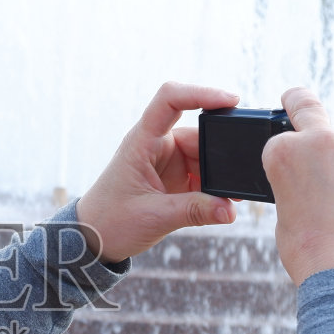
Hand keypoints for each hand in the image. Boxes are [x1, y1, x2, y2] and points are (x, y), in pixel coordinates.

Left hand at [75, 82, 239, 263]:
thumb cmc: (110, 221)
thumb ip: (194, 211)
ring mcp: (167, 161)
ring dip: (220, 175)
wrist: (94, 240)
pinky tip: (225, 201)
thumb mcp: (154, 217)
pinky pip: (203, 175)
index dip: (200, 93)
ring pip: (205, 156)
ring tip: (233, 197)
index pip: (170, 100)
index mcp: (142, 142)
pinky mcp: (175, 179)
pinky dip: (215, 187)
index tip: (230, 100)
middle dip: (221, 152)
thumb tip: (230, 209)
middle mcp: (156, 145)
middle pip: (198, 133)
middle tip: (239, 173)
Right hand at [263, 87, 333, 284]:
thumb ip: (298, 187)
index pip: (280, 138)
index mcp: (286, 153)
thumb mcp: (287, 217)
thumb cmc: (313, 255)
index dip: (283, 148)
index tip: (288, 123)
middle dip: (308, 121)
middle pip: (317, 124)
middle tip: (298, 106)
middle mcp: (326, 142)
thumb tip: (318, 185)